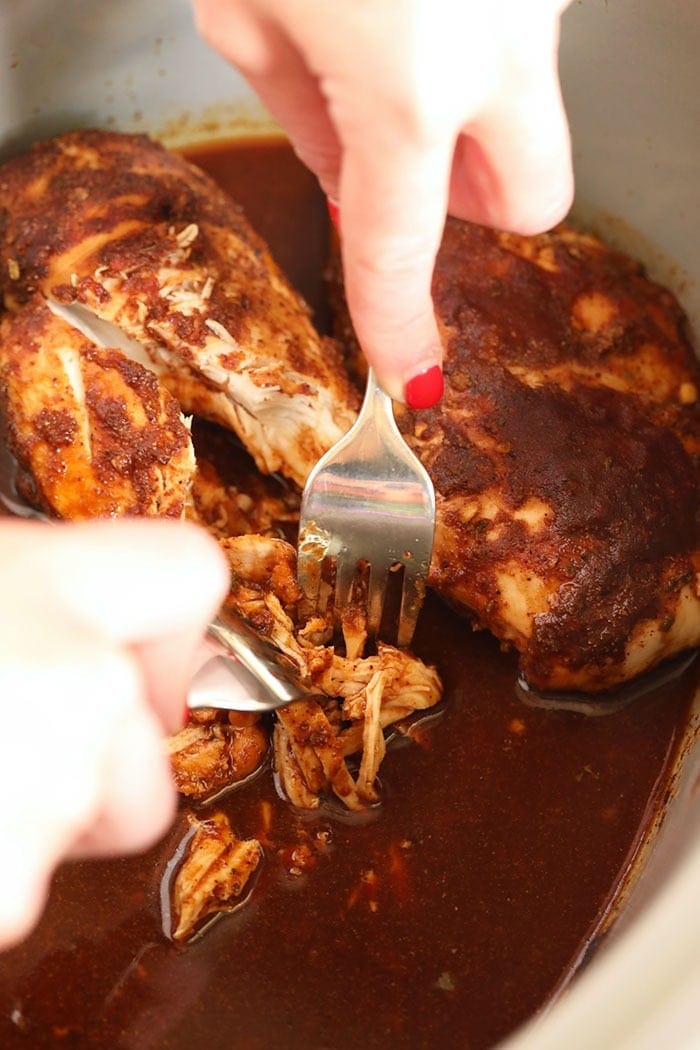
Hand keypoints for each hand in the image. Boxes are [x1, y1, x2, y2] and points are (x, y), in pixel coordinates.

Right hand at [0, 519, 227, 948]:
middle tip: (13, 721)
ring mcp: (53, 797)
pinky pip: (30, 881)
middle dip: (102, 740)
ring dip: (48, 803)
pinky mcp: (8, 895)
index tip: (141, 643)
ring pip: (105, 812)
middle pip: (155, 730)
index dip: (168, 617)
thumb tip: (65, 612)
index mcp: (56, 589)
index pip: (188, 575)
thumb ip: (36, 590)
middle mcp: (81, 686)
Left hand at [193, 0, 573, 405]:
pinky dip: (479, 44)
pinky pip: (527, 38)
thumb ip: (298, 114)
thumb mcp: (248, 8)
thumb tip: (341, 172)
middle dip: (479, 212)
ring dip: (477, 113)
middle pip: (532, 202)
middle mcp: (501, 47)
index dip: (398, 328)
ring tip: (397, 45)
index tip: (410, 375)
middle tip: (417, 173)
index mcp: (408, 83)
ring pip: (535, 111)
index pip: (400, 251)